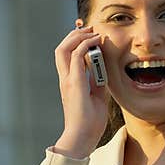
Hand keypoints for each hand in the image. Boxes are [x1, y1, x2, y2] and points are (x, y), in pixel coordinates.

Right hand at [52, 23, 109, 157]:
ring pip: (63, 49)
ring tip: (92, 32)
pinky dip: (85, 46)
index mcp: (69, 81)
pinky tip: (96, 42)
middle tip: (90, 28)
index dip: (75, 41)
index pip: (66, 55)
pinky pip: (77, 57)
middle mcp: (65, 78)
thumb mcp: (97, 96)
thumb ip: (97, 82)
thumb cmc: (90, 121)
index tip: (89, 33)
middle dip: (74, 34)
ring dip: (78, 37)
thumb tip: (103, 71)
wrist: (83, 137)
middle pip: (61, 48)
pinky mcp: (74, 83)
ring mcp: (67, 80)